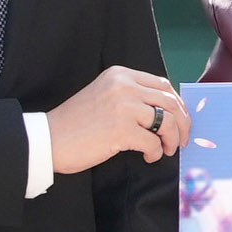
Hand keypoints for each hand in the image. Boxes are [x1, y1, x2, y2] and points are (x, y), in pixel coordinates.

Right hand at [47, 69, 188, 171]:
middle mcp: (124, 86)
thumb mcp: (104, 96)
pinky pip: (154, 142)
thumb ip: (131, 96)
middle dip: (183, 123)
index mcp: (120, 75)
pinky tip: (148, 157)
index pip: (163, 85)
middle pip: (170, 102)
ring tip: (167, 150)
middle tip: (182, 140)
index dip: (178, 104)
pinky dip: (156, 152)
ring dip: (172, 139)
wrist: (48, 139)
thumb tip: (166, 110)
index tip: (181, 120)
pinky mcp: (121, 130)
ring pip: (168, 121)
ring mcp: (123, 107)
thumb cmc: (75, 124)